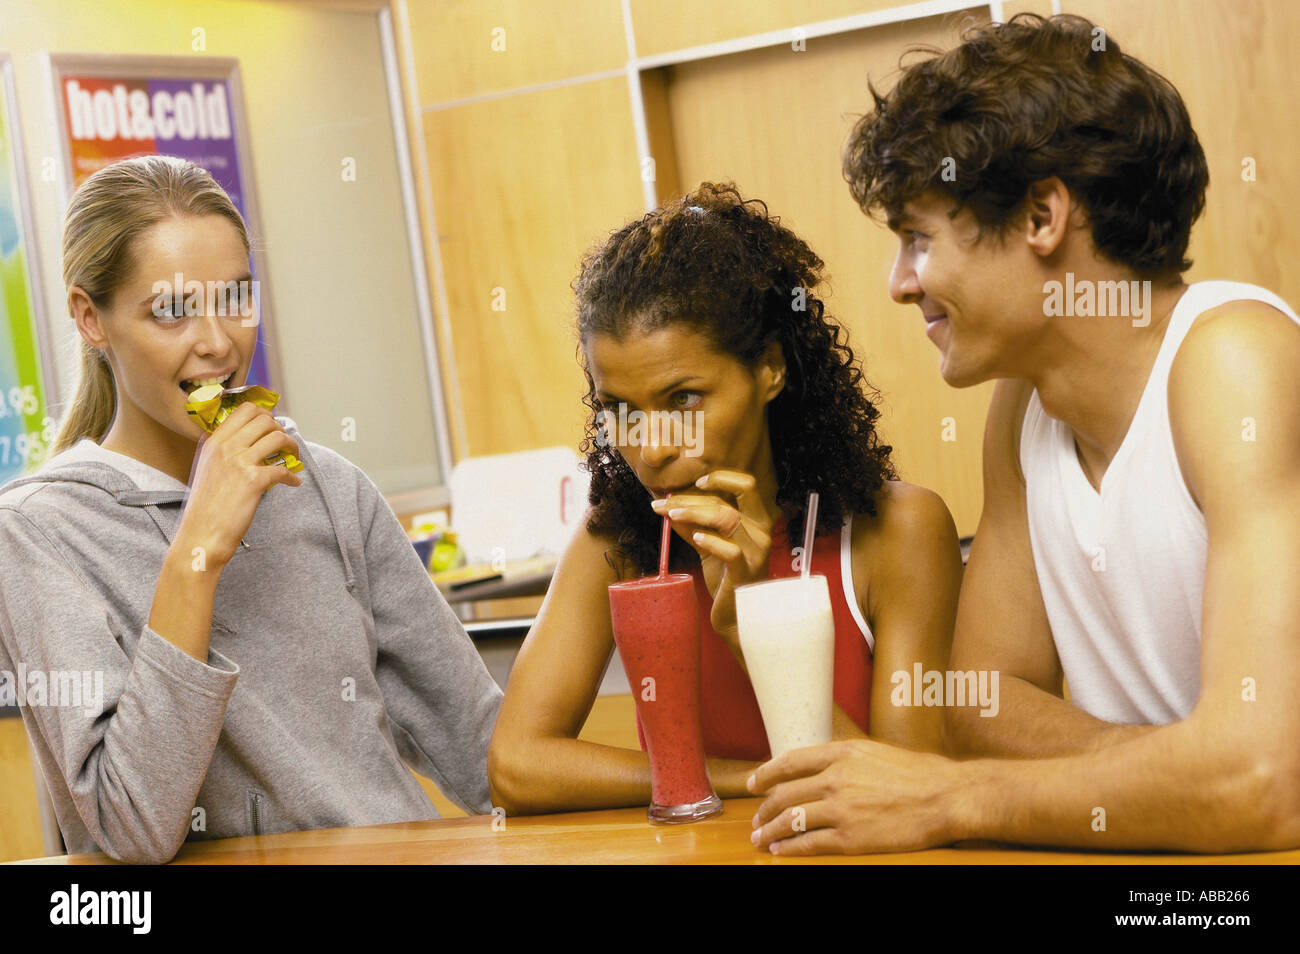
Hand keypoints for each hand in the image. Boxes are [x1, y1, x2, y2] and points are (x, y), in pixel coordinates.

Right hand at [179, 402, 303, 567]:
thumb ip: (224, 452)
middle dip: (280, 428)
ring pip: (277, 437)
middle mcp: (225, 447)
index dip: (265, 414)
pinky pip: (283, 469)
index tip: (273, 425)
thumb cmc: (205, 507)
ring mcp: (239, 462)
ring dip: (292, 446)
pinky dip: (293, 476)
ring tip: (294, 457)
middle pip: (264, 419)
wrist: (200, 534)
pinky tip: (293, 482)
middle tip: (285, 443)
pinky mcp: (253, 481)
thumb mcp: (207, 469)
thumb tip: (250, 443)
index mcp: (213, 442)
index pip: (244, 410)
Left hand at [650, 470, 773, 658]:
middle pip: (728, 501)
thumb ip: (692, 525)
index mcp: (756, 520)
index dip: (723, 478)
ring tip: (671, 515)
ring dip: (694, 513)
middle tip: (663, 503)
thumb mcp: (708, 545)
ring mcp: (756, 552)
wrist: (736, 614)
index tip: (697, 482)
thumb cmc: (725, 576)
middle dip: (691, 499)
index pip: (747, 485)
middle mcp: (761, 532)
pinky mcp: (746, 572)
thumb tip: (667, 505)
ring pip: (727, 519)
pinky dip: (711, 540)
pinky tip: (696, 538)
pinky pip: (731, 551)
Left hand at [747, 738, 962, 854]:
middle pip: (785, 794)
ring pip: (792, 820)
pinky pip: (809, 844)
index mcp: (842, 753)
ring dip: (771, 831)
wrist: (947, 797)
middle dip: (765, 809)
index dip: (767, 773)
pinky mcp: (851, 838)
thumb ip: (845, 760)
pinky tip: (781, 851)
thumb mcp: (876, 752)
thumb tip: (821, 769)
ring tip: (761, 839)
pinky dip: (790, 848)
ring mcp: (841, 809)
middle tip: (756, 820)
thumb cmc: (920, 774)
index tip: (754, 784)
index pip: (790, 761)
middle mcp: (835, 779)